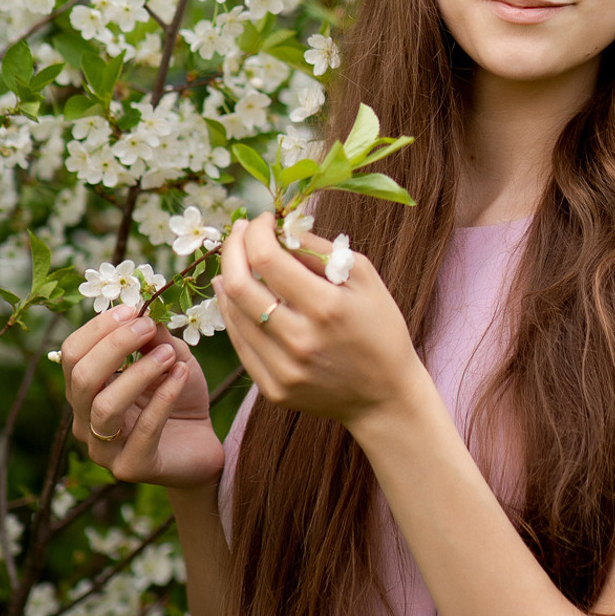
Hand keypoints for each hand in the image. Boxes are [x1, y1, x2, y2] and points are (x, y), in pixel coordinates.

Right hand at [62, 304, 224, 488]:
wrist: (203, 444)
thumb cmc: (180, 396)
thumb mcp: (172, 358)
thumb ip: (156, 338)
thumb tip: (145, 310)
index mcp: (87, 390)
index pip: (72, 354)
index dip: (98, 328)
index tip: (133, 310)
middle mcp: (85, 419)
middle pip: (81, 378)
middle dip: (115, 345)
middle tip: (148, 327)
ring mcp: (104, 448)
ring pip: (105, 406)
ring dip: (139, 372)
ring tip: (170, 354)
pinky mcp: (131, 467)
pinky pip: (143, 430)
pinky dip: (164, 397)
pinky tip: (182, 375)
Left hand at [216, 213, 423, 434]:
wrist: (386, 395)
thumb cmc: (381, 328)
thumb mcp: (365, 278)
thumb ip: (320, 250)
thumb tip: (280, 229)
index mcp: (327, 307)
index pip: (268, 259)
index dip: (256, 232)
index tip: (262, 220)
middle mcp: (300, 340)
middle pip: (239, 285)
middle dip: (232, 249)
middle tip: (239, 233)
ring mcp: (283, 369)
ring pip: (233, 314)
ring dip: (228, 278)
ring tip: (237, 260)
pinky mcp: (272, 389)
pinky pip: (240, 343)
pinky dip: (234, 312)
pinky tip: (235, 295)